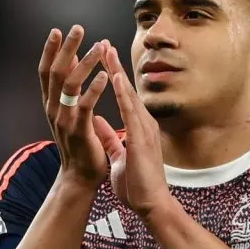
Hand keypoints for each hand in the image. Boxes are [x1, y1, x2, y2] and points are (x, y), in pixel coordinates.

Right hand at [38, 25, 110, 186]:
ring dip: (84, 63)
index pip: (46, 72)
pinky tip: (104, 75)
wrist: (79, 177)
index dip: (50, 51)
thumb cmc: (79, 144)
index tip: (57, 31)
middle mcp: (53, 109)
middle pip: (55, 72)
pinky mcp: (78, 130)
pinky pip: (84, 105)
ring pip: (69, 84)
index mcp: (51, 105)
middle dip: (66, 49)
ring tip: (98, 47)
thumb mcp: (70, 114)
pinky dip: (94, 88)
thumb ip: (68, 91)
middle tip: (76, 28)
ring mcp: (64, 120)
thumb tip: (69, 64)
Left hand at [93, 45, 172, 217]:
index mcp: (138, 128)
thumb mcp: (119, 156)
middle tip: (103, 44)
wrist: (151, 204)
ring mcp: (144, 129)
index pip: (124, 97)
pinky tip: (116, 78)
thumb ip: (110, 138)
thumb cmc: (138, 184)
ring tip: (106, 51)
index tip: (102, 60)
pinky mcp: (141, 138)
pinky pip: (130, 112)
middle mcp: (143, 124)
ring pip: (129, 94)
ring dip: (117, 72)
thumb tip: (98, 122)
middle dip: (114, 66)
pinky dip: (123, 94)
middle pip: (127, 90)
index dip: (113, 77)